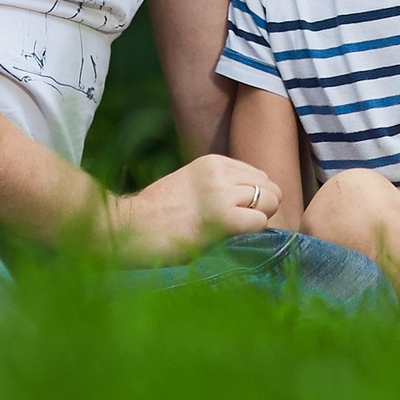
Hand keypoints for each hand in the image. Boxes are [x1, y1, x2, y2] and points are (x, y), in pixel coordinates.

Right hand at [102, 152, 281, 265]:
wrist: (129, 228)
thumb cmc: (155, 213)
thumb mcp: (190, 183)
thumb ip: (218, 184)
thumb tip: (251, 196)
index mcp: (213, 161)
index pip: (258, 174)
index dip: (255, 197)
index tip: (240, 213)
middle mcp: (220, 172)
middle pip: (269, 186)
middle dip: (264, 207)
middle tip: (242, 225)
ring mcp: (222, 193)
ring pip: (270, 201)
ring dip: (260, 220)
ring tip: (237, 232)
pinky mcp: (222, 218)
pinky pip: (260, 221)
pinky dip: (254, 232)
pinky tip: (233, 238)